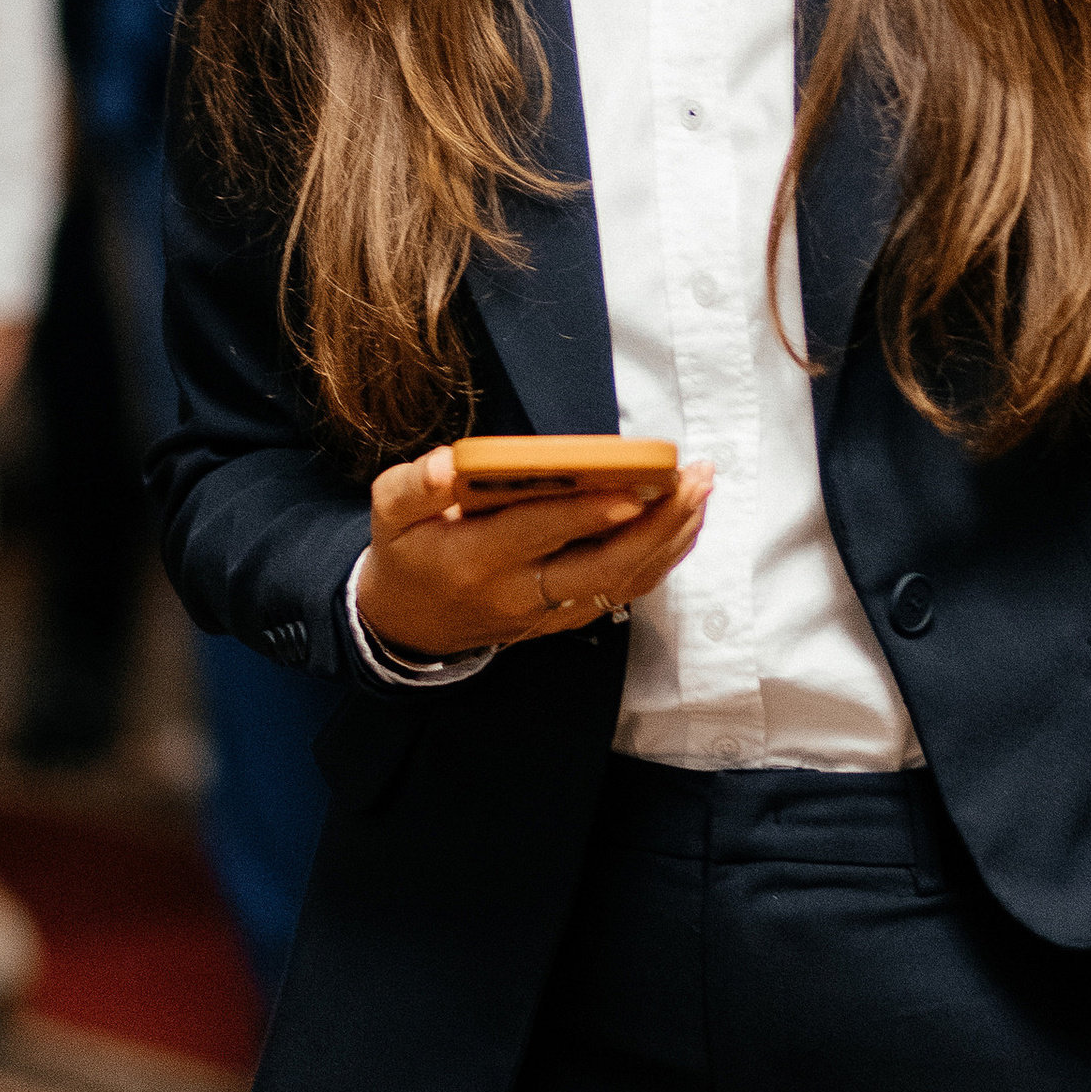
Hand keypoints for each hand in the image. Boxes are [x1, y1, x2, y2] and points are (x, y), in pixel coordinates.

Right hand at [360, 446, 714, 659]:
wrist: (409, 626)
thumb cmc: (406, 554)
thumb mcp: (389, 514)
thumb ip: (415, 486)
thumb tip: (447, 464)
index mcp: (477, 561)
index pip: (540, 535)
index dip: (589, 515)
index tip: (636, 490)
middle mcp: (520, 594)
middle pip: (602, 567)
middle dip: (658, 525)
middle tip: (695, 479)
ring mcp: (548, 614)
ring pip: (623, 583)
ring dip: (671, 539)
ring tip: (702, 491)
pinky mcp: (566, 619)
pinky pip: (623, 592)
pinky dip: (662, 558)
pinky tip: (685, 522)